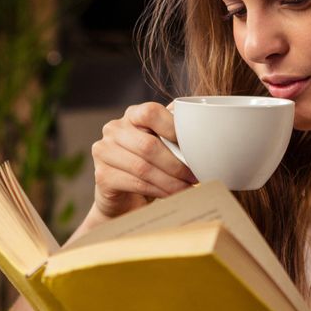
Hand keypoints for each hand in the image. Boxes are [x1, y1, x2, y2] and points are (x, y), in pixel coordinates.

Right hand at [89, 102, 197, 219]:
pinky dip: (158, 191)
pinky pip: (135, 184)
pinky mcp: (102, 175)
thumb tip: (207, 132)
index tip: (192, 146)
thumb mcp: (164, 145)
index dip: (173, 128)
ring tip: (188, 189)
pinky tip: (171, 196)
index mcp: (132, 115)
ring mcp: (104, 151)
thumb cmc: (150, 166)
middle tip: (195, 176)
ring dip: (170, 181)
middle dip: (176, 164)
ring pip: (143, 167)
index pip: (150, 112)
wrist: (124, 197)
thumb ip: (177, 133)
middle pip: (148, 145)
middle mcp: (114, 129)